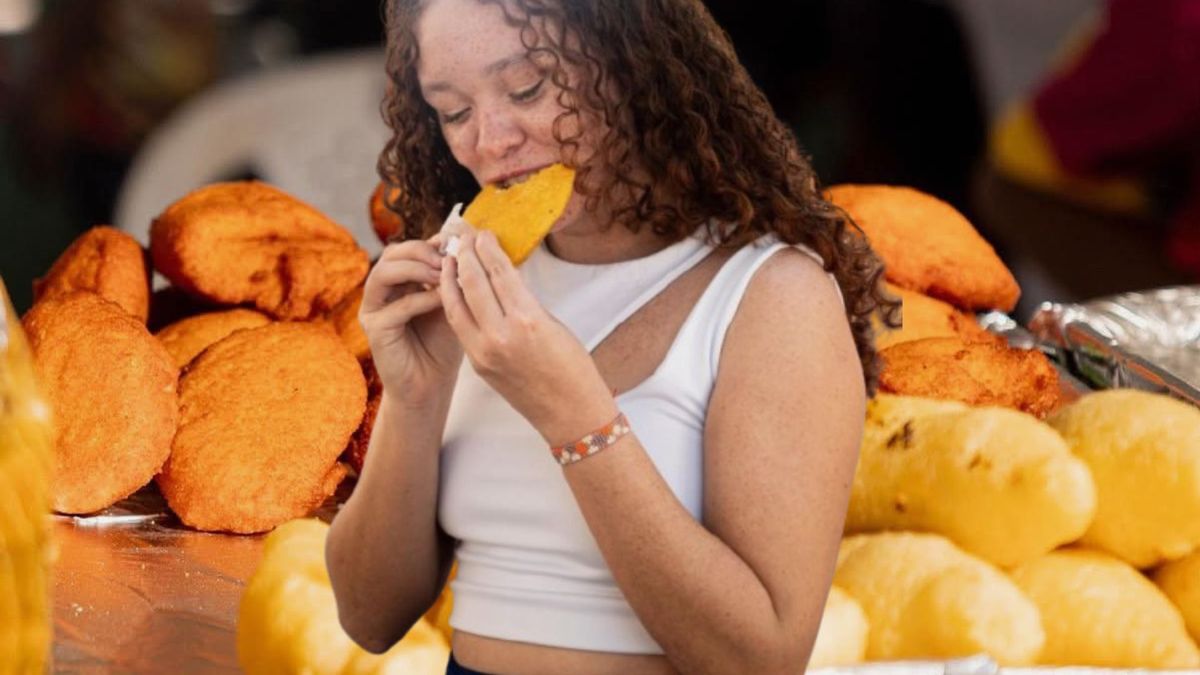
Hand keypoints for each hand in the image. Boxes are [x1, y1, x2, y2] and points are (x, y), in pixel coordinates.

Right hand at [359, 236, 463, 406]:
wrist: (432, 384)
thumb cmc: (442, 343)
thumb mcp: (451, 303)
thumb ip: (450, 276)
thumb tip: (458, 242)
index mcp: (398, 282)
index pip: (406, 249)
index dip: (430, 244)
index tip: (457, 247)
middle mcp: (381, 292)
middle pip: (391, 255)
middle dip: (421, 252)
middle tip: (448, 259)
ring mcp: (373, 310)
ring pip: (383, 274)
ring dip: (416, 270)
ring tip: (443, 275)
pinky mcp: (375, 330)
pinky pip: (394, 308)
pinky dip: (420, 299)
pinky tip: (442, 300)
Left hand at [437, 230, 616, 444]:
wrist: (570, 413)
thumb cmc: (573, 368)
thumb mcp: (552, 324)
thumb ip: (523, 301)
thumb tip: (501, 277)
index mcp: (528, 319)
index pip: (499, 272)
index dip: (487, 247)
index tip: (482, 233)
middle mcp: (502, 334)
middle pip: (473, 282)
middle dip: (464, 255)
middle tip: (461, 237)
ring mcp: (485, 351)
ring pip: (456, 304)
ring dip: (449, 278)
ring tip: (448, 258)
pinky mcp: (477, 365)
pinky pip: (460, 326)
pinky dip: (454, 304)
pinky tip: (452, 290)